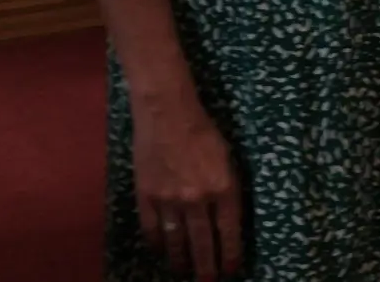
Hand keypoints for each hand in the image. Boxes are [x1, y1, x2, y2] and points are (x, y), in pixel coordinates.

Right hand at [131, 92, 241, 278]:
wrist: (167, 114)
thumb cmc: (204, 130)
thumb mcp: (228, 158)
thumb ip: (227, 188)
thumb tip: (226, 218)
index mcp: (223, 187)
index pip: (230, 230)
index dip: (231, 253)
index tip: (232, 269)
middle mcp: (197, 199)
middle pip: (203, 243)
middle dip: (206, 266)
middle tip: (208, 281)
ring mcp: (169, 200)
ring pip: (176, 241)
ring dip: (181, 260)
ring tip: (184, 272)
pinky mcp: (146, 196)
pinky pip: (152, 229)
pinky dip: (157, 244)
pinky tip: (160, 252)